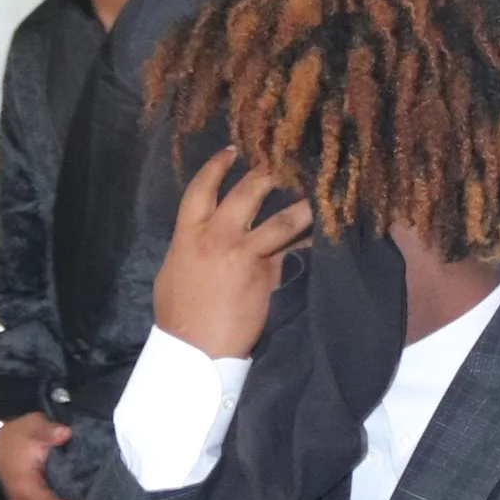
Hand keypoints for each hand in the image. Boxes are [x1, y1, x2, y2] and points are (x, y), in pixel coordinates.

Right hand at [153, 152, 313, 361]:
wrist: (196, 349)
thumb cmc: (179, 314)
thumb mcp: (174, 271)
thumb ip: (193, 245)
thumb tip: (206, 233)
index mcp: (188, 234)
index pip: (201, 189)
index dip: (217, 165)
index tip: (233, 149)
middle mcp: (216, 236)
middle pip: (246, 192)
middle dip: (267, 172)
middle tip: (285, 159)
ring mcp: (243, 254)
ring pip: (280, 218)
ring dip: (301, 202)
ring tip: (318, 186)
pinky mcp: (266, 273)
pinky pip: (292, 247)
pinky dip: (308, 236)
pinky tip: (325, 227)